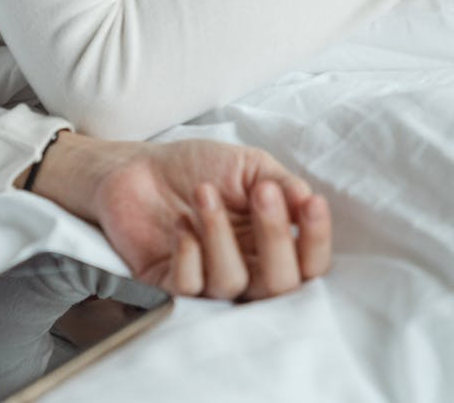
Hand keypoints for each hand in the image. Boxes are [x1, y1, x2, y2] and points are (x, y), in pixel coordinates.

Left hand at [26, 132, 331, 300]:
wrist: (138, 166)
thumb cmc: (197, 167)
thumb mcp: (249, 166)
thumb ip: (282, 184)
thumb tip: (308, 200)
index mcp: (270, 245)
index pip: (309, 263)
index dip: (316, 240)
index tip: (310, 203)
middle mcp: (245, 269)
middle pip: (279, 285)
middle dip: (275, 237)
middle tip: (261, 193)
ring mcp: (207, 281)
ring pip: (231, 283)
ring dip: (220, 234)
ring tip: (203, 192)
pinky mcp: (168, 285)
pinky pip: (189, 288)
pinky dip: (188, 254)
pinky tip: (181, 225)